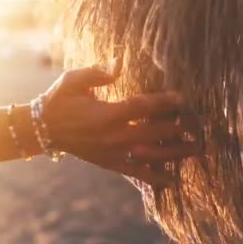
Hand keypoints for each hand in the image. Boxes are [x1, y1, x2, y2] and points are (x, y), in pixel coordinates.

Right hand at [40, 63, 198, 186]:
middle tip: (199, 123)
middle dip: (177, 128)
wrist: (43, 130)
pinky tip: (173, 181)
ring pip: (150, 155)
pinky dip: (155, 178)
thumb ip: (97, 72)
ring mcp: (112, 153)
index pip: (140, 107)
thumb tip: (120, 62)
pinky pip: (136, 173)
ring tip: (196, 149)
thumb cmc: (60, 100)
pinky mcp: (110, 164)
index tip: (182, 98)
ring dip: (175, 153)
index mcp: (105, 114)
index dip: (163, 103)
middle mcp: (112, 137)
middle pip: (152, 133)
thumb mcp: (73, 80)